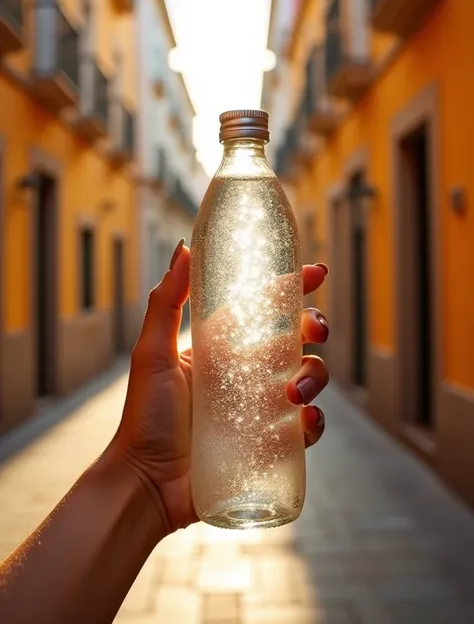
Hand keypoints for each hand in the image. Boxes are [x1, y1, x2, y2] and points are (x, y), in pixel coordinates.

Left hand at [112, 242, 329, 534]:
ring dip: (315, 376)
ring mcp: (261, 407)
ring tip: (294, 392)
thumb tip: (184, 249)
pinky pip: (307, 426)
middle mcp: (247, 372)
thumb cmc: (145, 417)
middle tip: (314, 331)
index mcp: (223, 346)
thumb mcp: (152, 353)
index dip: (293, 287)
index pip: (265, 308)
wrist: (148, 483)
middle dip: (314, 328)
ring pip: (308, 378)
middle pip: (296, 340)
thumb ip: (165, 302)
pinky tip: (305, 419)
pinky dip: (315, 421)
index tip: (315, 273)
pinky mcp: (270, 442)